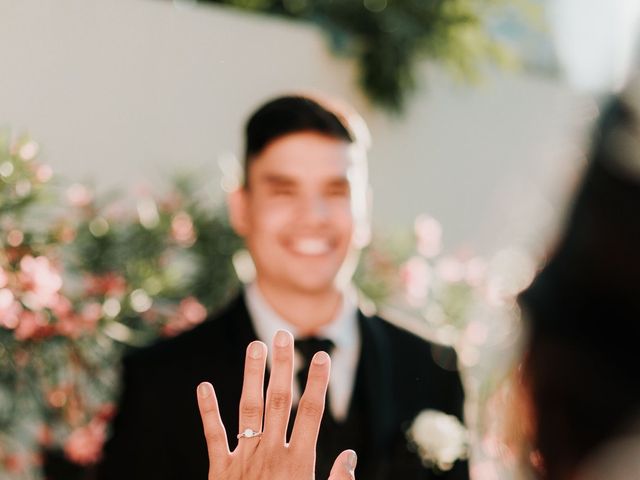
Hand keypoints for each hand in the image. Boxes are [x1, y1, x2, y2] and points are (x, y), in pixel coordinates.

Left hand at [197, 329, 356, 479]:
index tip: (321, 354)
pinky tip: (203, 386)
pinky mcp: (220, 471)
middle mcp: (271, 454)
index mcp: (298, 463)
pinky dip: (208, 412)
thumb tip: (349, 455)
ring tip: (254, 346)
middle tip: (282, 334)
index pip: (311, 412)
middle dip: (282, 366)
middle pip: (279, 401)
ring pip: (248, 409)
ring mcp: (244, 460)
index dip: (317, 381)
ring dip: (251, 376)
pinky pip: (214, 437)